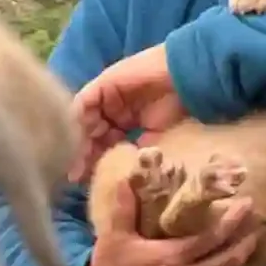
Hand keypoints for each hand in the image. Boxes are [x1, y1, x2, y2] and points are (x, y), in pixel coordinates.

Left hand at [71, 47, 187, 180]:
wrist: (189, 83)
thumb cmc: (180, 113)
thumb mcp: (155, 141)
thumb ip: (134, 154)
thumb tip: (118, 174)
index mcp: (126, 121)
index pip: (103, 144)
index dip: (94, 163)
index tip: (87, 182)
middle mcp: (113, 108)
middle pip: (90, 133)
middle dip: (83, 155)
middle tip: (76, 176)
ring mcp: (107, 96)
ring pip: (84, 120)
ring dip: (79, 141)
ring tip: (76, 163)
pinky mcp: (103, 84)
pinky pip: (84, 103)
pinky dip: (78, 120)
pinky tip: (76, 140)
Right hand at [80, 178, 264, 265]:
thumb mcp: (114, 236)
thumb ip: (125, 207)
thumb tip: (130, 175)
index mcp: (171, 258)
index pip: (212, 238)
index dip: (233, 221)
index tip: (247, 205)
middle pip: (229, 260)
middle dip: (247, 241)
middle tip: (259, 225)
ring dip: (242, 261)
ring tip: (253, 244)